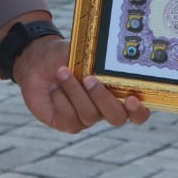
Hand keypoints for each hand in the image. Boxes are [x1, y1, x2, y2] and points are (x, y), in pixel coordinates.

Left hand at [13, 35, 149, 132]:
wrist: (37, 61)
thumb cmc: (66, 56)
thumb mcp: (84, 53)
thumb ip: (99, 62)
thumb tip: (108, 64)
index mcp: (117, 92)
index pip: (138, 111)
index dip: (139, 111)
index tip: (132, 98)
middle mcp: (105, 109)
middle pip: (117, 117)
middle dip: (103, 99)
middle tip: (90, 79)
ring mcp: (86, 118)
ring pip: (90, 115)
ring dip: (75, 91)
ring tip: (62, 72)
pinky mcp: (67, 123)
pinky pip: (69, 118)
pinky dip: (61, 99)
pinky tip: (55, 87)